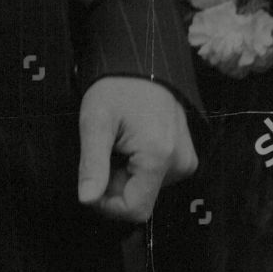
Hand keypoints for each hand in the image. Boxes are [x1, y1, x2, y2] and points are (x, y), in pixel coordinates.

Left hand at [78, 75, 197, 222]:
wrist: (142, 62)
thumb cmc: (116, 87)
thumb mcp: (95, 122)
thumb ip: (92, 164)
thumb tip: (86, 200)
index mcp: (160, 157)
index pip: (134, 210)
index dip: (107, 204)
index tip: (93, 178)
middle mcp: (181, 163)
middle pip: (140, 199)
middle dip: (115, 184)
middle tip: (105, 151)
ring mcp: (186, 160)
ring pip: (147, 189)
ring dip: (125, 175)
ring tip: (118, 143)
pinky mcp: (185, 155)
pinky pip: (157, 176)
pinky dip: (138, 168)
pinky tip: (131, 143)